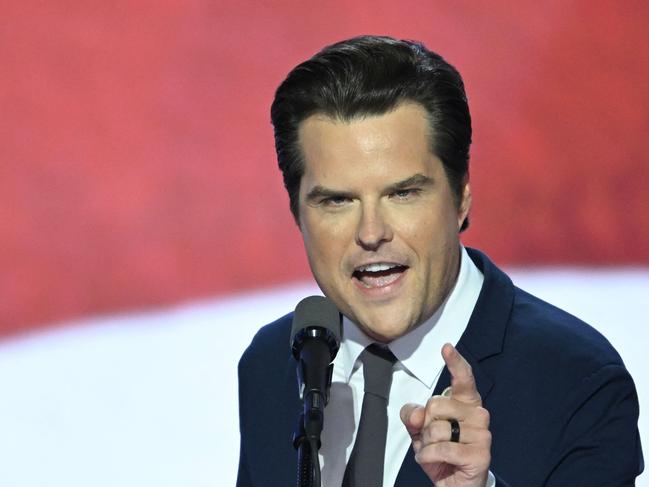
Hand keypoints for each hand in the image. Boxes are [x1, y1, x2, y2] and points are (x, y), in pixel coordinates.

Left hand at [400, 344, 490, 485]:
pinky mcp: (480, 454)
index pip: (462, 378)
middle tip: (432, 439)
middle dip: (424, 426)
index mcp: (466, 402)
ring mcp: (482, 434)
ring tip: (435, 453)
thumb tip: (417, 414)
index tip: (447, 347)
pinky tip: (435, 462)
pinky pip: (441, 449)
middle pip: (435, 404)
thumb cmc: (440, 452)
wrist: (455, 484)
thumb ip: (413, 415)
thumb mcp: (419, 430)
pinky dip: (429, 457)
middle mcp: (478, 413)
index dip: (455, 362)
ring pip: (436, 428)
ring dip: (426, 445)